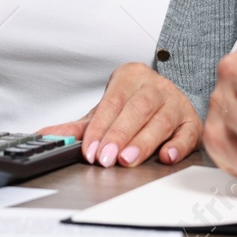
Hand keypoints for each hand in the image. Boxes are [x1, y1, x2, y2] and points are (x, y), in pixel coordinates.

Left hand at [37, 63, 200, 167]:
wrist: (164, 96)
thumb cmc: (131, 106)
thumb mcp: (104, 112)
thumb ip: (77, 127)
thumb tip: (45, 136)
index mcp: (131, 77)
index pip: (113, 102)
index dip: (100, 127)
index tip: (90, 150)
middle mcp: (156, 86)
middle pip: (138, 108)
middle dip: (120, 135)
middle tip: (107, 158)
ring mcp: (177, 102)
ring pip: (162, 120)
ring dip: (144, 142)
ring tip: (128, 159)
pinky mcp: (192, 121)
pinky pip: (189, 132)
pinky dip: (179, 145)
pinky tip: (167, 156)